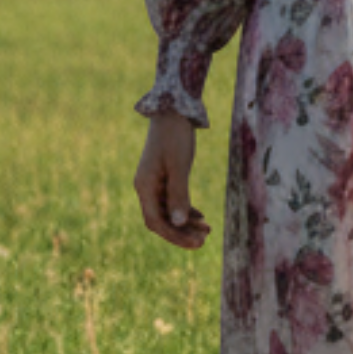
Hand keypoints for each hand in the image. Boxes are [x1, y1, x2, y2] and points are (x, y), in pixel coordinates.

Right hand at [134, 113, 210, 248]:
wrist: (173, 110)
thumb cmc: (175, 136)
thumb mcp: (179, 166)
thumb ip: (178, 195)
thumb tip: (179, 224)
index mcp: (145, 186)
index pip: (156, 222)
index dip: (175, 236)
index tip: (197, 243)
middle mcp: (146, 187)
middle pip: (161, 220)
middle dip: (182, 233)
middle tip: (204, 241)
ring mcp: (154, 182)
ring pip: (168, 212)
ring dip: (186, 223)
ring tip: (207, 230)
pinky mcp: (163, 176)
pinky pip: (172, 201)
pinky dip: (185, 210)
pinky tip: (200, 216)